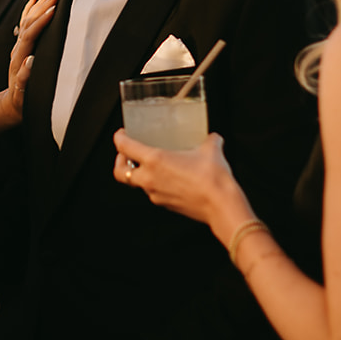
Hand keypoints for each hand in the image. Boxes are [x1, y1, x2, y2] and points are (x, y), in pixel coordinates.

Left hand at [6, 0, 58, 118]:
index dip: (41, 22)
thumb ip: (24, 77)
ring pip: (27, 20)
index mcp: (19, 58)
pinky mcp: (22, 45)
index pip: (30, 35)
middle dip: (42, 8)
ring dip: (38, 5)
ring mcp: (19, 46)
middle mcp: (17, 49)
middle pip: (28, 23)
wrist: (12, 103)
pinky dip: (29, 9)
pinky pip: (25, 23)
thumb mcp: (23, 94)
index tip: (53, 10)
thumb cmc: (21, 100)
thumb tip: (30, 60)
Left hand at [112, 131, 248, 229]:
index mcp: (154, 160)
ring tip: (153, 165)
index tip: (121, 133)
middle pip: (120, 172)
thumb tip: (213, 138)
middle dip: (120, 162)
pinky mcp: (165, 205)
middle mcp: (149, 179)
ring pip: (137, 183)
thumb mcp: (210, 150)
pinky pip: (153, 192)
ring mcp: (155, 194)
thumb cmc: (213, 179)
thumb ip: (209, 140)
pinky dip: (155, 184)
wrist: (221, 206)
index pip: (124, 147)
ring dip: (140, 174)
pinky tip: (170, 178)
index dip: (119, 137)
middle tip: (127, 154)